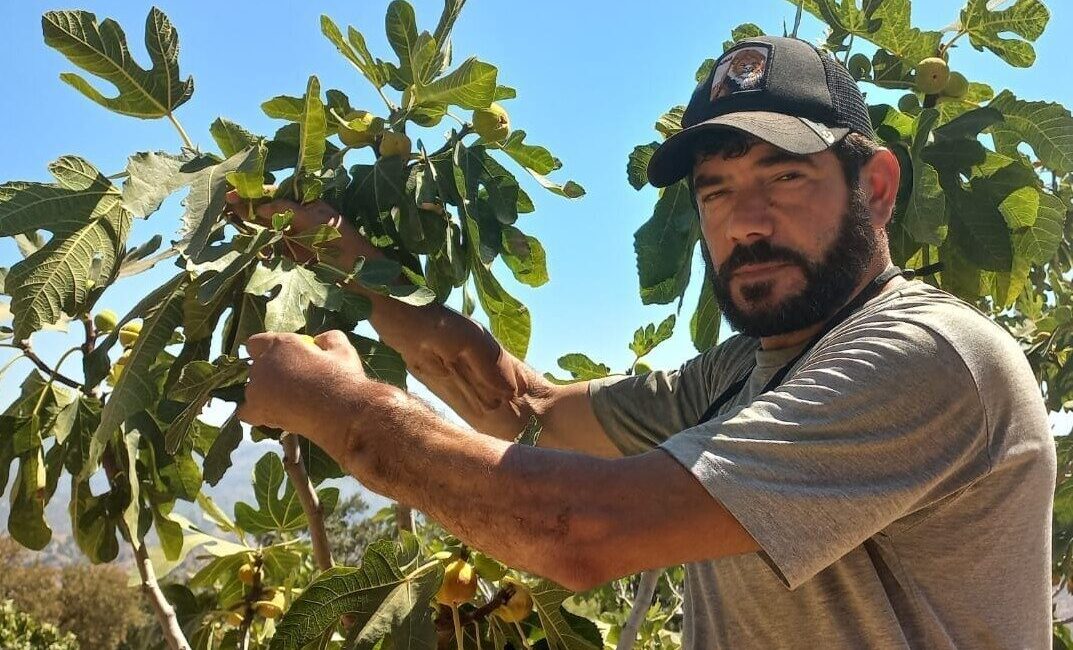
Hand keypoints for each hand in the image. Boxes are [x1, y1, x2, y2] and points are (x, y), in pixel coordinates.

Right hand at [224, 189, 382, 268]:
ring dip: (246, 222)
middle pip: (267, 209)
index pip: (276, 194)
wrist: (362, 281)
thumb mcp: (318, 223)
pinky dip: (255, 244)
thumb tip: (262, 206)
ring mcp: (293, 238)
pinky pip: (269, 247)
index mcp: (308, 205)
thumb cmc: (346, 246)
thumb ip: (290, 212)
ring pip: (264, 227)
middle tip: (223, 202)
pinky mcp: (291, 258)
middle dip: (246, 205)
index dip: (255, 192)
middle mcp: (298, 219)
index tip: (233, 190)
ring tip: (226, 216)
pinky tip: (241, 240)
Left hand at [236, 330, 393, 456]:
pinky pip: (246, 412)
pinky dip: (256, 413)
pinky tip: (272, 414)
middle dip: (270, 372)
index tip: (284, 357)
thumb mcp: (342, 349)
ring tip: (288, 401)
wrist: (341, 411)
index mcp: (279, 344)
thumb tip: (321, 341)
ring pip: (252, 389)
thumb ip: (327, 339)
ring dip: (265, 393)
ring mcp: (257, 389)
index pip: (257, 342)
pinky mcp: (258, 411)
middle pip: (256, 367)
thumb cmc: (343, 378)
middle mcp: (262, 364)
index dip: (268, 349)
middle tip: (292, 381)